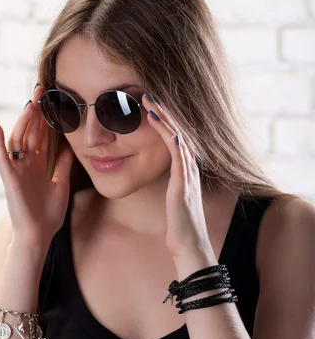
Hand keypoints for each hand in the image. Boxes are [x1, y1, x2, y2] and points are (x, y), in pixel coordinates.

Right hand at [0, 85, 74, 247]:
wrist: (39, 234)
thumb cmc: (48, 213)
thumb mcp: (61, 183)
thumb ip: (63, 165)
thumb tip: (72, 147)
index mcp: (38, 165)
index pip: (41, 136)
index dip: (46, 118)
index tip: (52, 100)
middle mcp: (26, 164)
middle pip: (29, 133)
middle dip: (35, 113)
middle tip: (40, 92)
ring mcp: (17, 171)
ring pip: (17, 141)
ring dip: (22, 122)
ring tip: (30, 104)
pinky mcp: (10, 180)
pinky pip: (3, 160)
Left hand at [142, 93, 210, 257]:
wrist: (189, 245)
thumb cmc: (179, 225)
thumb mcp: (174, 200)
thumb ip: (173, 185)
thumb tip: (165, 178)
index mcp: (185, 171)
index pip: (176, 138)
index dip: (164, 120)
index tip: (150, 105)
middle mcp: (189, 169)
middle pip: (179, 132)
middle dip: (164, 112)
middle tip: (148, 93)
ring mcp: (188, 176)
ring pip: (179, 140)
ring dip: (165, 120)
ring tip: (150, 101)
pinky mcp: (183, 185)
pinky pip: (179, 158)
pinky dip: (173, 141)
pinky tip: (166, 127)